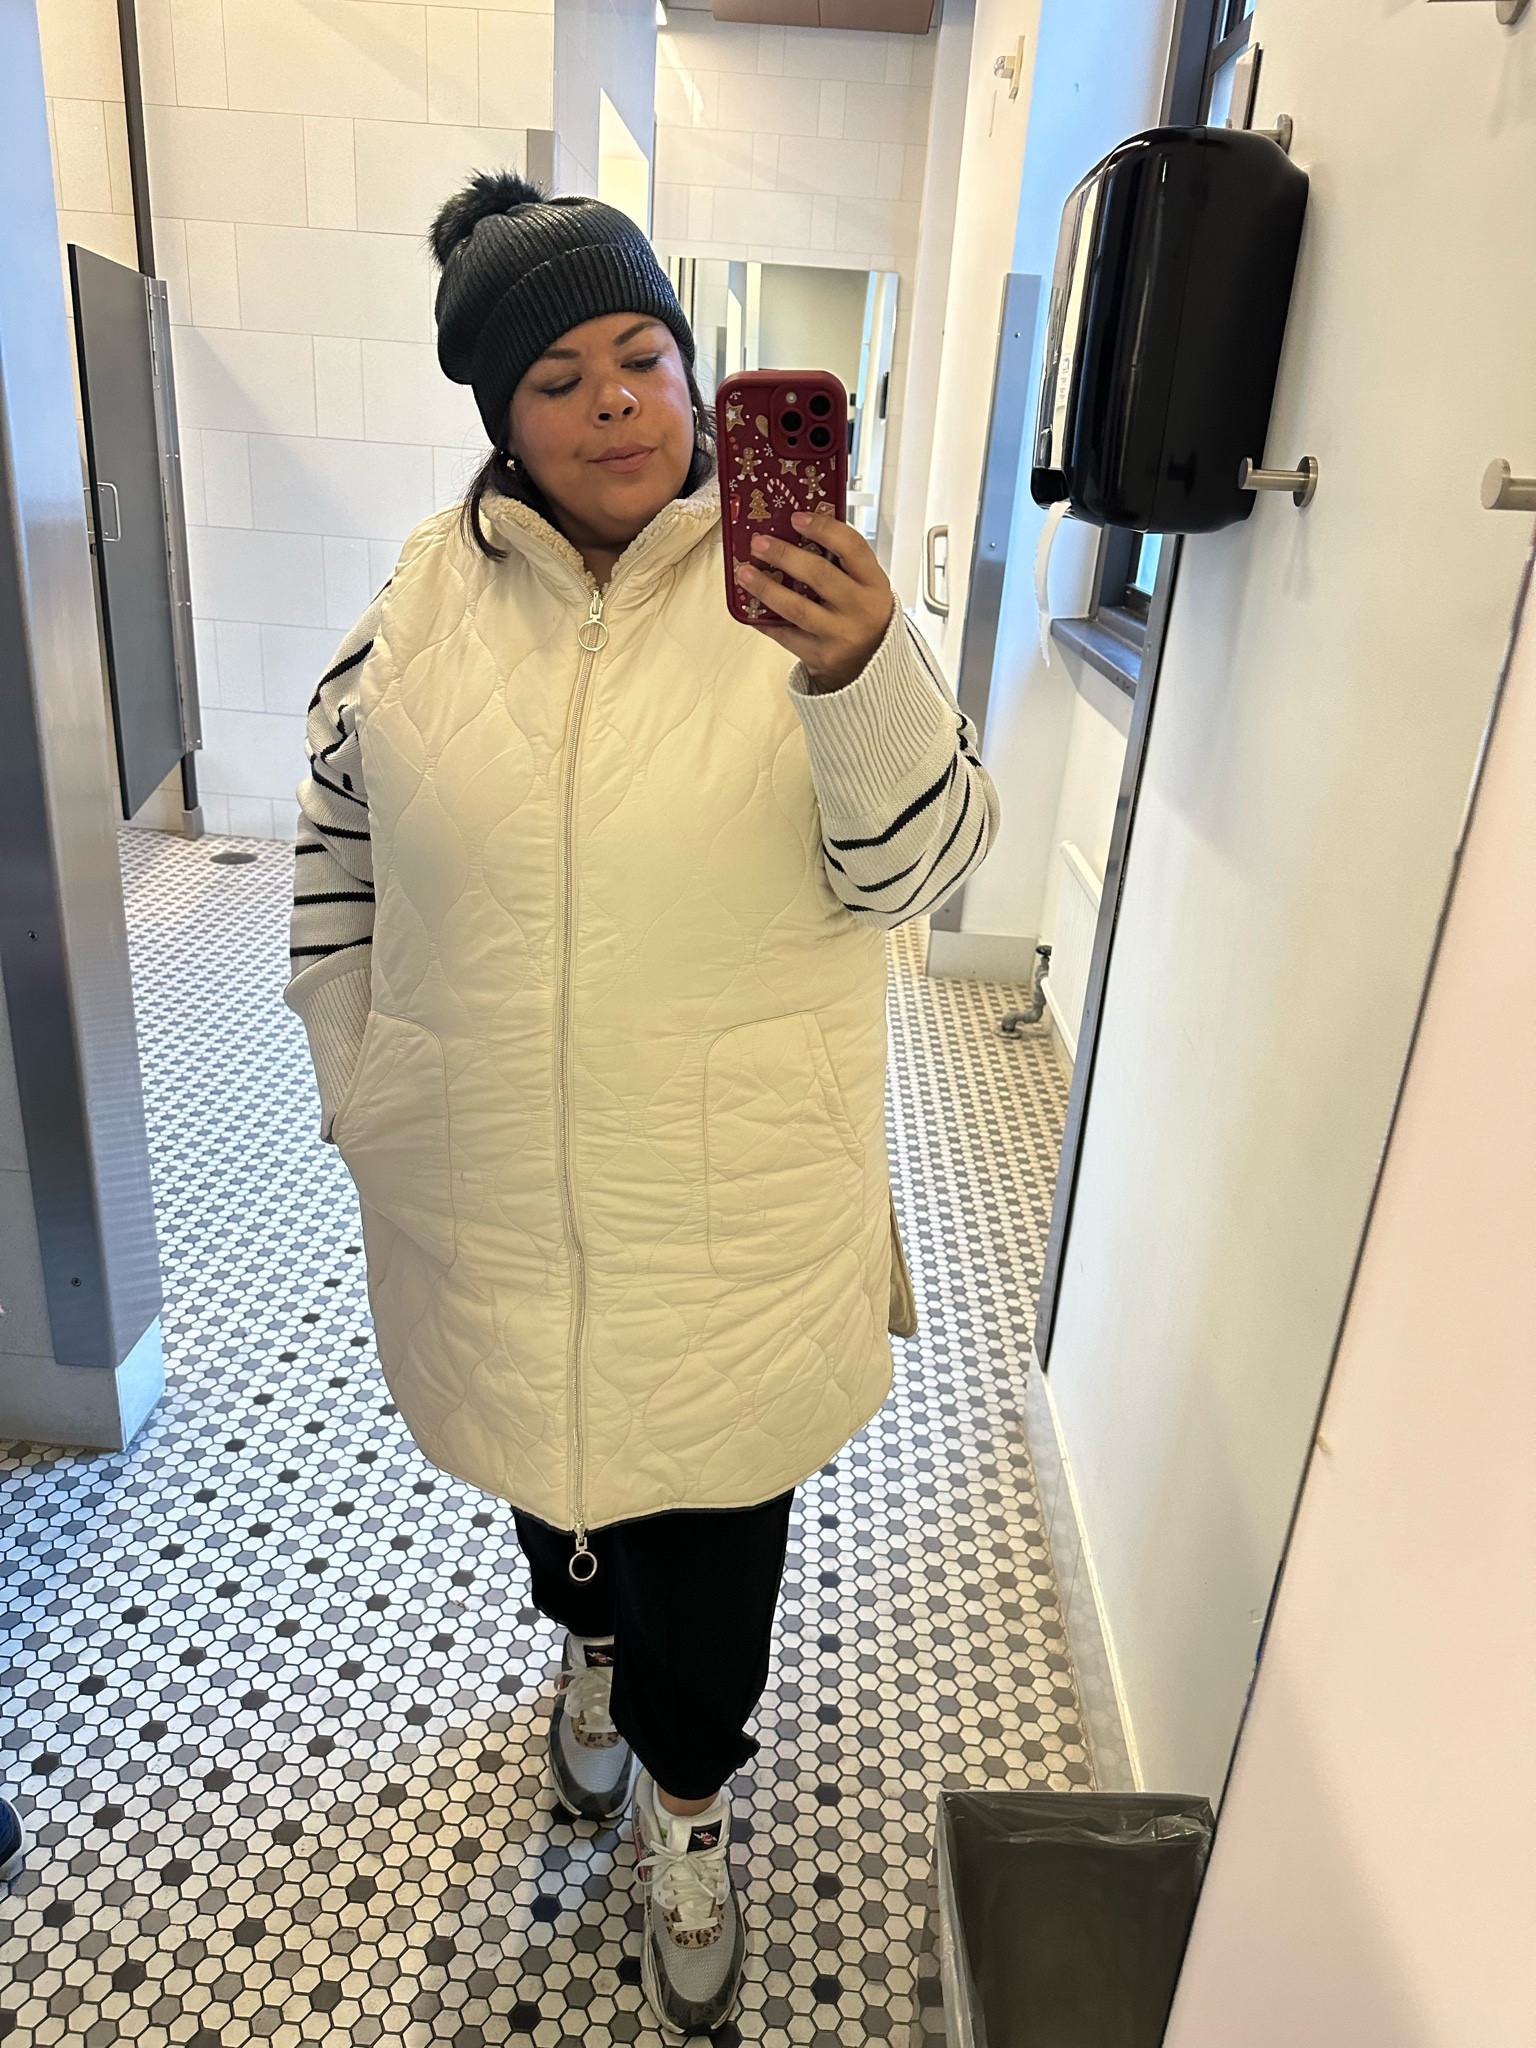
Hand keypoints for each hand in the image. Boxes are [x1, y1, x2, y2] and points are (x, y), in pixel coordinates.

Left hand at [734, 509, 893, 691]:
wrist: (871, 663)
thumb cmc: (862, 614)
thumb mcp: (865, 585)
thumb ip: (841, 561)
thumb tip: (794, 530)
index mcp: (873, 583)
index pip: (852, 547)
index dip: (824, 528)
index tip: (796, 517)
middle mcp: (860, 608)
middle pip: (820, 575)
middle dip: (785, 555)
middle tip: (759, 543)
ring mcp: (840, 634)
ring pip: (798, 608)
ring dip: (767, 588)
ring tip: (746, 573)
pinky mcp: (821, 655)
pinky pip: (786, 635)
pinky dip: (765, 620)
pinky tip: (750, 606)